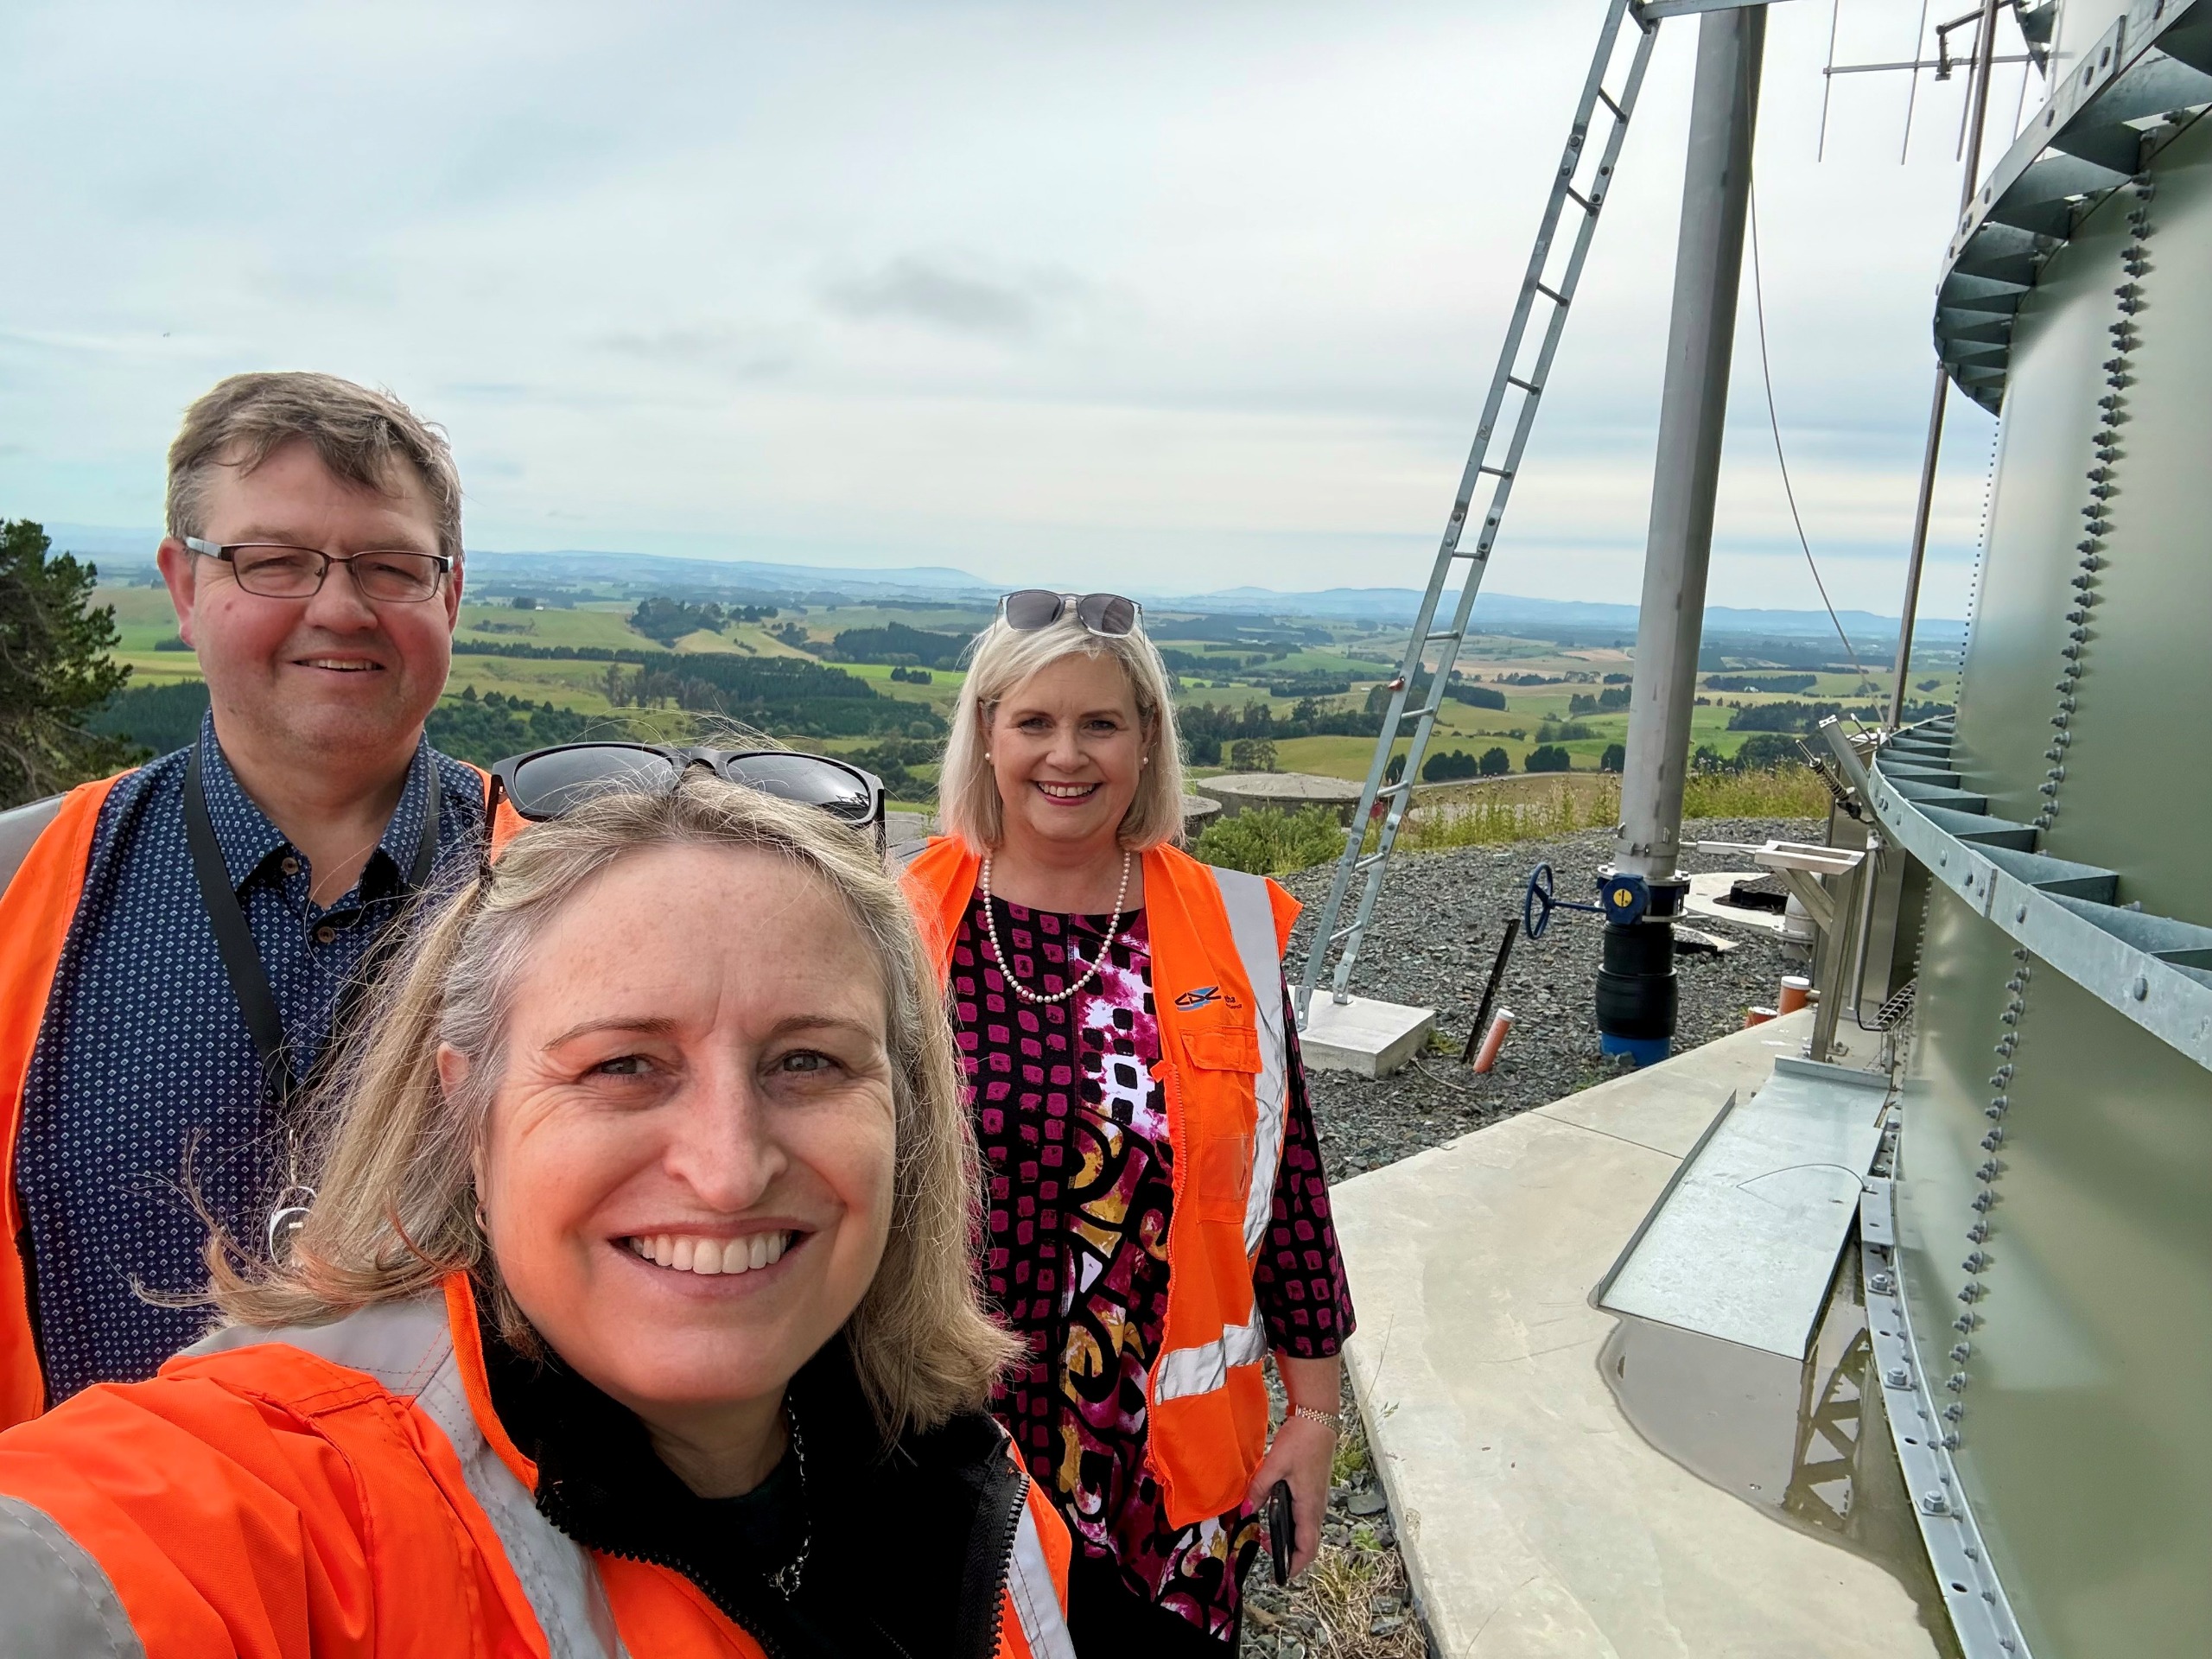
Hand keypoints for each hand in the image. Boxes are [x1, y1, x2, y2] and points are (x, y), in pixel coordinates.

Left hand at [1245, 1411, 1334, 1579]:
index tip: (1281, 1574)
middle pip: (1308, 1542)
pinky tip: (1274, 1512)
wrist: (1318, 1419)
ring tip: (1266, 1534)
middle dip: (1290, 1553)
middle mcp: (1317, 1507)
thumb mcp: (1275, 1465)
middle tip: (1265, 1549)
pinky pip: (1305, 1515)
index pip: (1307, 1547)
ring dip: (1290, 1537)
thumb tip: (1247, 1510)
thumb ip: (1260, 1489)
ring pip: (1306, 1529)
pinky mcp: (1314, 1489)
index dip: (1296, 1564)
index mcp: (1309, 1507)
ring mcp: (1317, 1498)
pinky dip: (1292, 1522)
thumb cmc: (1300, 1442)